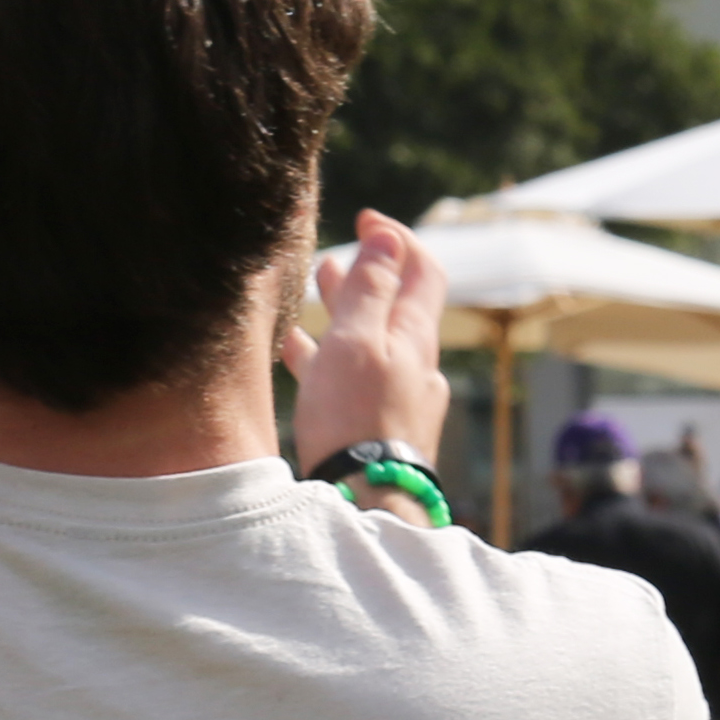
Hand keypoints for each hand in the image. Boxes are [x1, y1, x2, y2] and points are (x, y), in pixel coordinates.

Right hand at [287, 213, 450, 478]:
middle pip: (395, 306)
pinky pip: (351, 380)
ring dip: (343, 311)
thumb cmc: (356, 418)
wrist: (363, 501)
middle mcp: (414, 365)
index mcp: (415, 337)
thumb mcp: (358, 340)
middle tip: (333, 255)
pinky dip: (327, 356)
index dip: (398, 239)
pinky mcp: (375, 427)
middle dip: (364, 274)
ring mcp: (397, 397)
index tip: (365, 219)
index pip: (424, 271)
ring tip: (313, 286)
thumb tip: (389, 237)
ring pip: (369, 341)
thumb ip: (371, 289)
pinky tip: (296, 349)